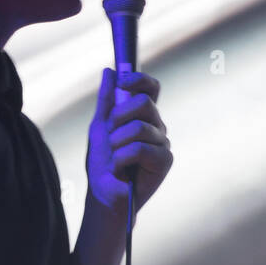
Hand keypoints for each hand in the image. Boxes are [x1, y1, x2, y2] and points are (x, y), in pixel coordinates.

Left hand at [85, 68, 172, 215]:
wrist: (103, 193)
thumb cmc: (103, 162)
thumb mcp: (100, 127)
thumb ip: (106, 100)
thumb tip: (109, 71)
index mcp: (143, 116)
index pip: (151, 88)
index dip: (139, 79)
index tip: (122, 83)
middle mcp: (156, 126)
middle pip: (144, 102)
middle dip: (119, 117)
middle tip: (111, 134)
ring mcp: (163, 143)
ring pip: (138, 127)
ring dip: (116, 143)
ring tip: (114, 157)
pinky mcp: (165, 161)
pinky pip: (140, 148)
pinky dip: (121, 158)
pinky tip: (120, 169)